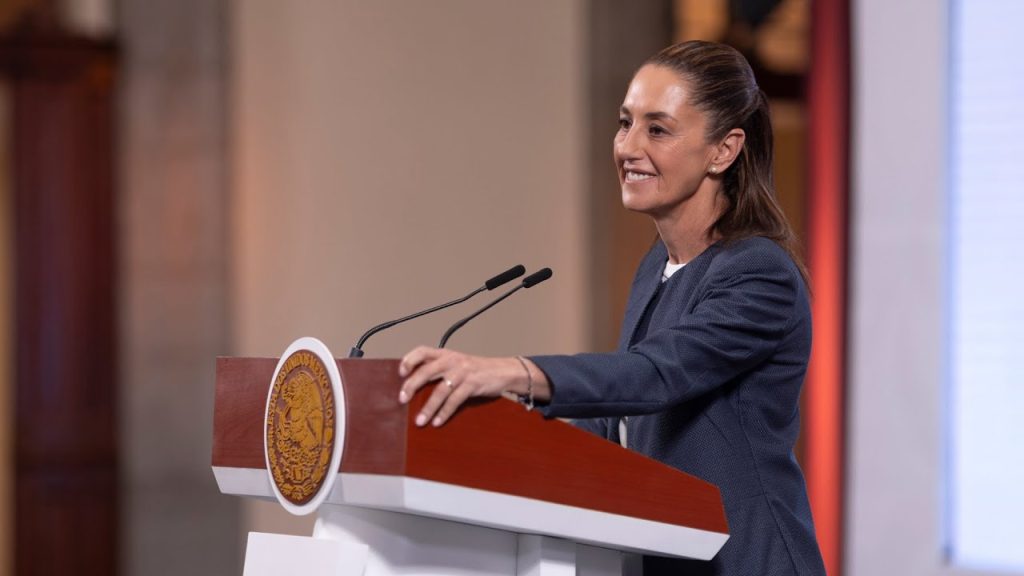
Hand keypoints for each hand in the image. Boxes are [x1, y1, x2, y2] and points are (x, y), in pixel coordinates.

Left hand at [398, 347, 547, 426]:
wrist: (503, 371)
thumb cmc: (476, 370)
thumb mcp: (457, 364)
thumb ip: (439, 369)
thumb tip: (414, 385)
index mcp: (445, 354)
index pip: (422, 351)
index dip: (409, 360)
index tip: (400, 373)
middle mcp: (452, 360)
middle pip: (426, 371)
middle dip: (412, 386)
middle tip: (402, 399)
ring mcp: (463, 372)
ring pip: (440, 390)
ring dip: (428, 407)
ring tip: (420, 420)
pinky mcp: (473, 384)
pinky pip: (455, 401)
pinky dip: (444, 413)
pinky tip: (437, 422)